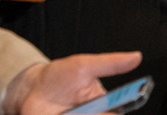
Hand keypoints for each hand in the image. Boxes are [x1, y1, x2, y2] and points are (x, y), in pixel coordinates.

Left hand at [3, 53, 141, 114]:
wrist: (30, 89)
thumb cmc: (59, 76)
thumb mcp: (84, 66)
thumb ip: (110, 64)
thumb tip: (136, 57)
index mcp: (105, 106)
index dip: (112, 112)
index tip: (96, 106)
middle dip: (92, 114)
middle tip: (79, 107)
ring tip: (66, 108)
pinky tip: (58, 112)